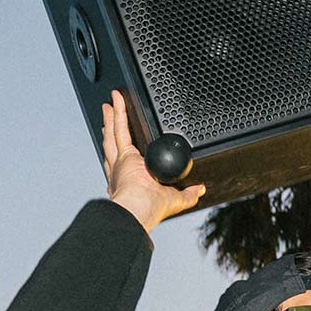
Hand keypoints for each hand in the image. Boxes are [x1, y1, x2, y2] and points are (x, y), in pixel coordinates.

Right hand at [101, 90, 203, 233]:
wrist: (141, 208)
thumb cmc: (152, 209)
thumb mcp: (176, 200)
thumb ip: (189, 193)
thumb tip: (200, 189)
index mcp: (132, 181)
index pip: (126, 162)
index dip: (122, 151)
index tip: (123, 142)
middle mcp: (123, 171)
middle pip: (115, 144)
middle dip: (111, 129)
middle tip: (110, 115)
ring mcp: (121, 162)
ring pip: (116, 133)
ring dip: (113, 117)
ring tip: (111, 102)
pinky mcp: (124, 154)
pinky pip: (121, 128)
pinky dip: (118, 112)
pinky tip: (117, 101)